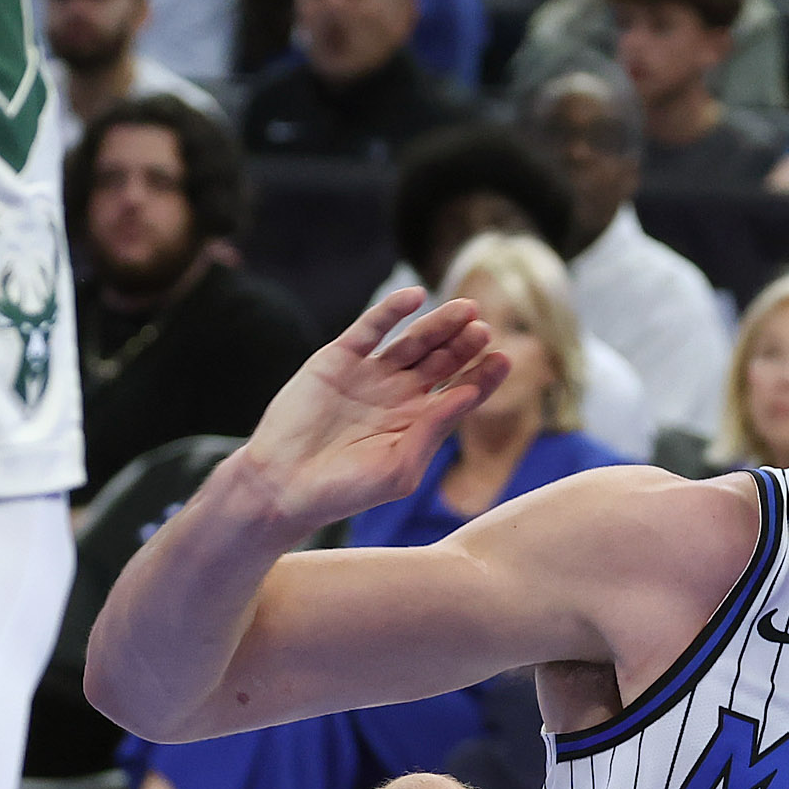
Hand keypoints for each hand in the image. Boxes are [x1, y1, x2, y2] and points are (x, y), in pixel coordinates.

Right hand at [226, 289, 506, 539]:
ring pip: (413, 341)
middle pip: (442, 361)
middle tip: (485, 330)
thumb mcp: (399, 468)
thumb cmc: (344, 490)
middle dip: (465, 345)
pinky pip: (370, 328)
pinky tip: (415, 297)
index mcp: (418, 423)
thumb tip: (469, 394)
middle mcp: (398, 395)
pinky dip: (391, 311)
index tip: (505, 359)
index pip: (461, 392)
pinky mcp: (339, 358)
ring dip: (439, 325)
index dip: (483, 376)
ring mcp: (369, 374)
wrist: (284, 485)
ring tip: (465, 310)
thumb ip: (433, 430)